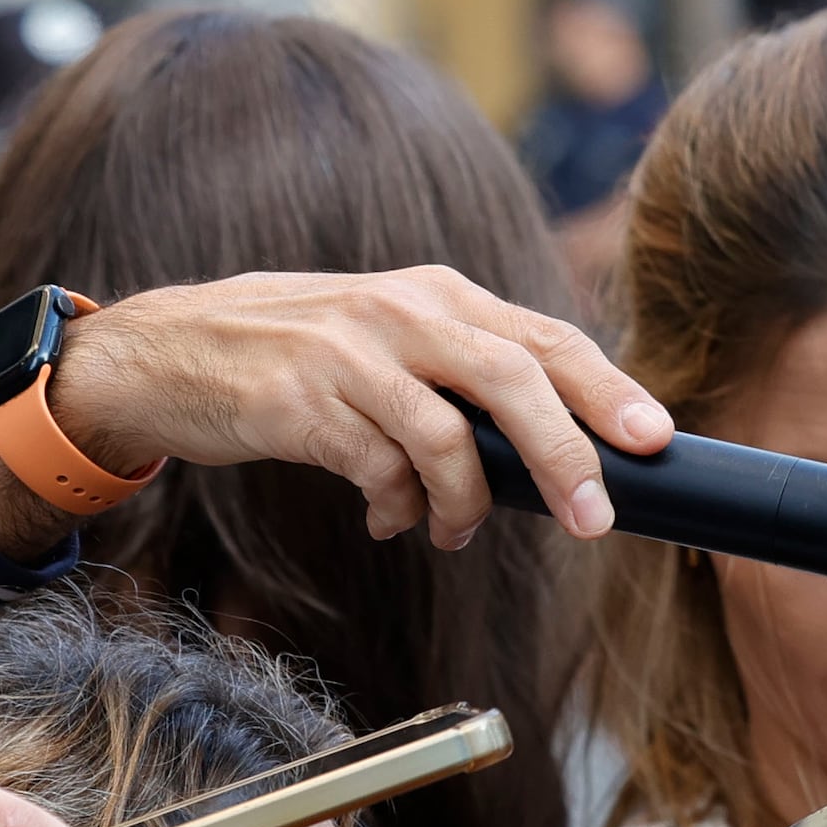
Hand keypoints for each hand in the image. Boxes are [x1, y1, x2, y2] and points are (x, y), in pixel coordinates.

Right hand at [0, 265, 674, 559]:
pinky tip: (390, 518)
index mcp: (440, 294)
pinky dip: (399, 508)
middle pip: (515, 379)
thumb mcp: (392, 343)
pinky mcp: (300, 402)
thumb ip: (466, 379)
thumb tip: (557, 454)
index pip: (546, 339)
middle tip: (595, 522)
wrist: (169, 353)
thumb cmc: (301, 357)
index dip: (609, 391)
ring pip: (448, 437)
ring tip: (454, 532)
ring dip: (468, 504)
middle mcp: (403, 312)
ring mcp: (350, 353)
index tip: (656, 442)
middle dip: (568, 456)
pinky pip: (380, 470)